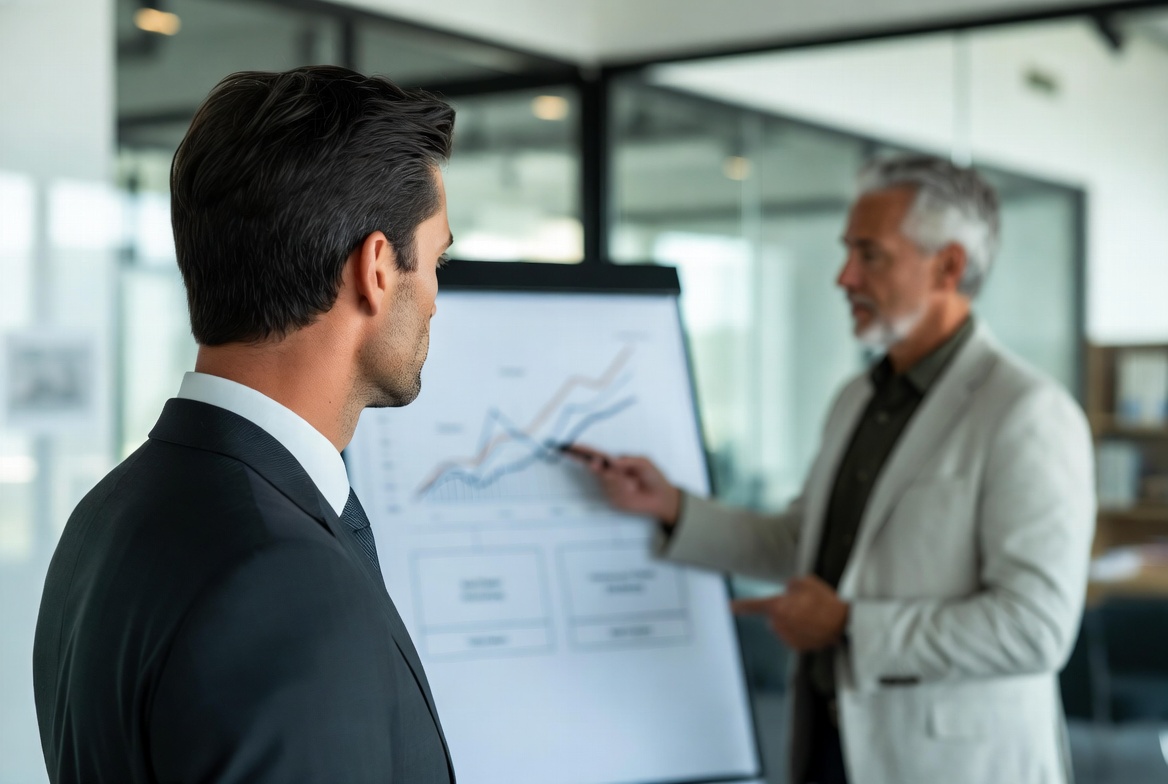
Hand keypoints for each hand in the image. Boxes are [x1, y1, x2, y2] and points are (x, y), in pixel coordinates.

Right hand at [564, 444, 681, 525]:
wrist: (661, 498)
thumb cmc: (653, 477)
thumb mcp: (645, 462)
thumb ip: (630, 460)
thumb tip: (614, 461)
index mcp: (615, 462)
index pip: (596, 455)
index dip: (583, 451)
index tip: (571, 447)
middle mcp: (609, 473)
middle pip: (596, 467)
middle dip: (597, 466)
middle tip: (597, 464)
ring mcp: (610, 487)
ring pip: (605, 480)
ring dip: (618, 480)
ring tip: (633, 483)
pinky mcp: (613, 499)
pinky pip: (612, 491)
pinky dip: (622, 489)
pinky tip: (632, 489)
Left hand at [731, 575, 849, 651]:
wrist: (842, 623)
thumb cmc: (824, 600)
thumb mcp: (805, 582)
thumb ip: (790, 586)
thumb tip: (787, 593)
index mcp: (777, 606)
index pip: (754, 605)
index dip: (741, 606)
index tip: (728, 606)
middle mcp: (778, 624)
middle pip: (774, 615)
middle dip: (784, 610)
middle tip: (805, 605)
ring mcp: (787, 637)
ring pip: (783, 626)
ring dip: (792, 621)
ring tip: (813, 616)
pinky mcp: (796, 647)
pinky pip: (793, 636)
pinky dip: (801, 632)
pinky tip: (814, 627)